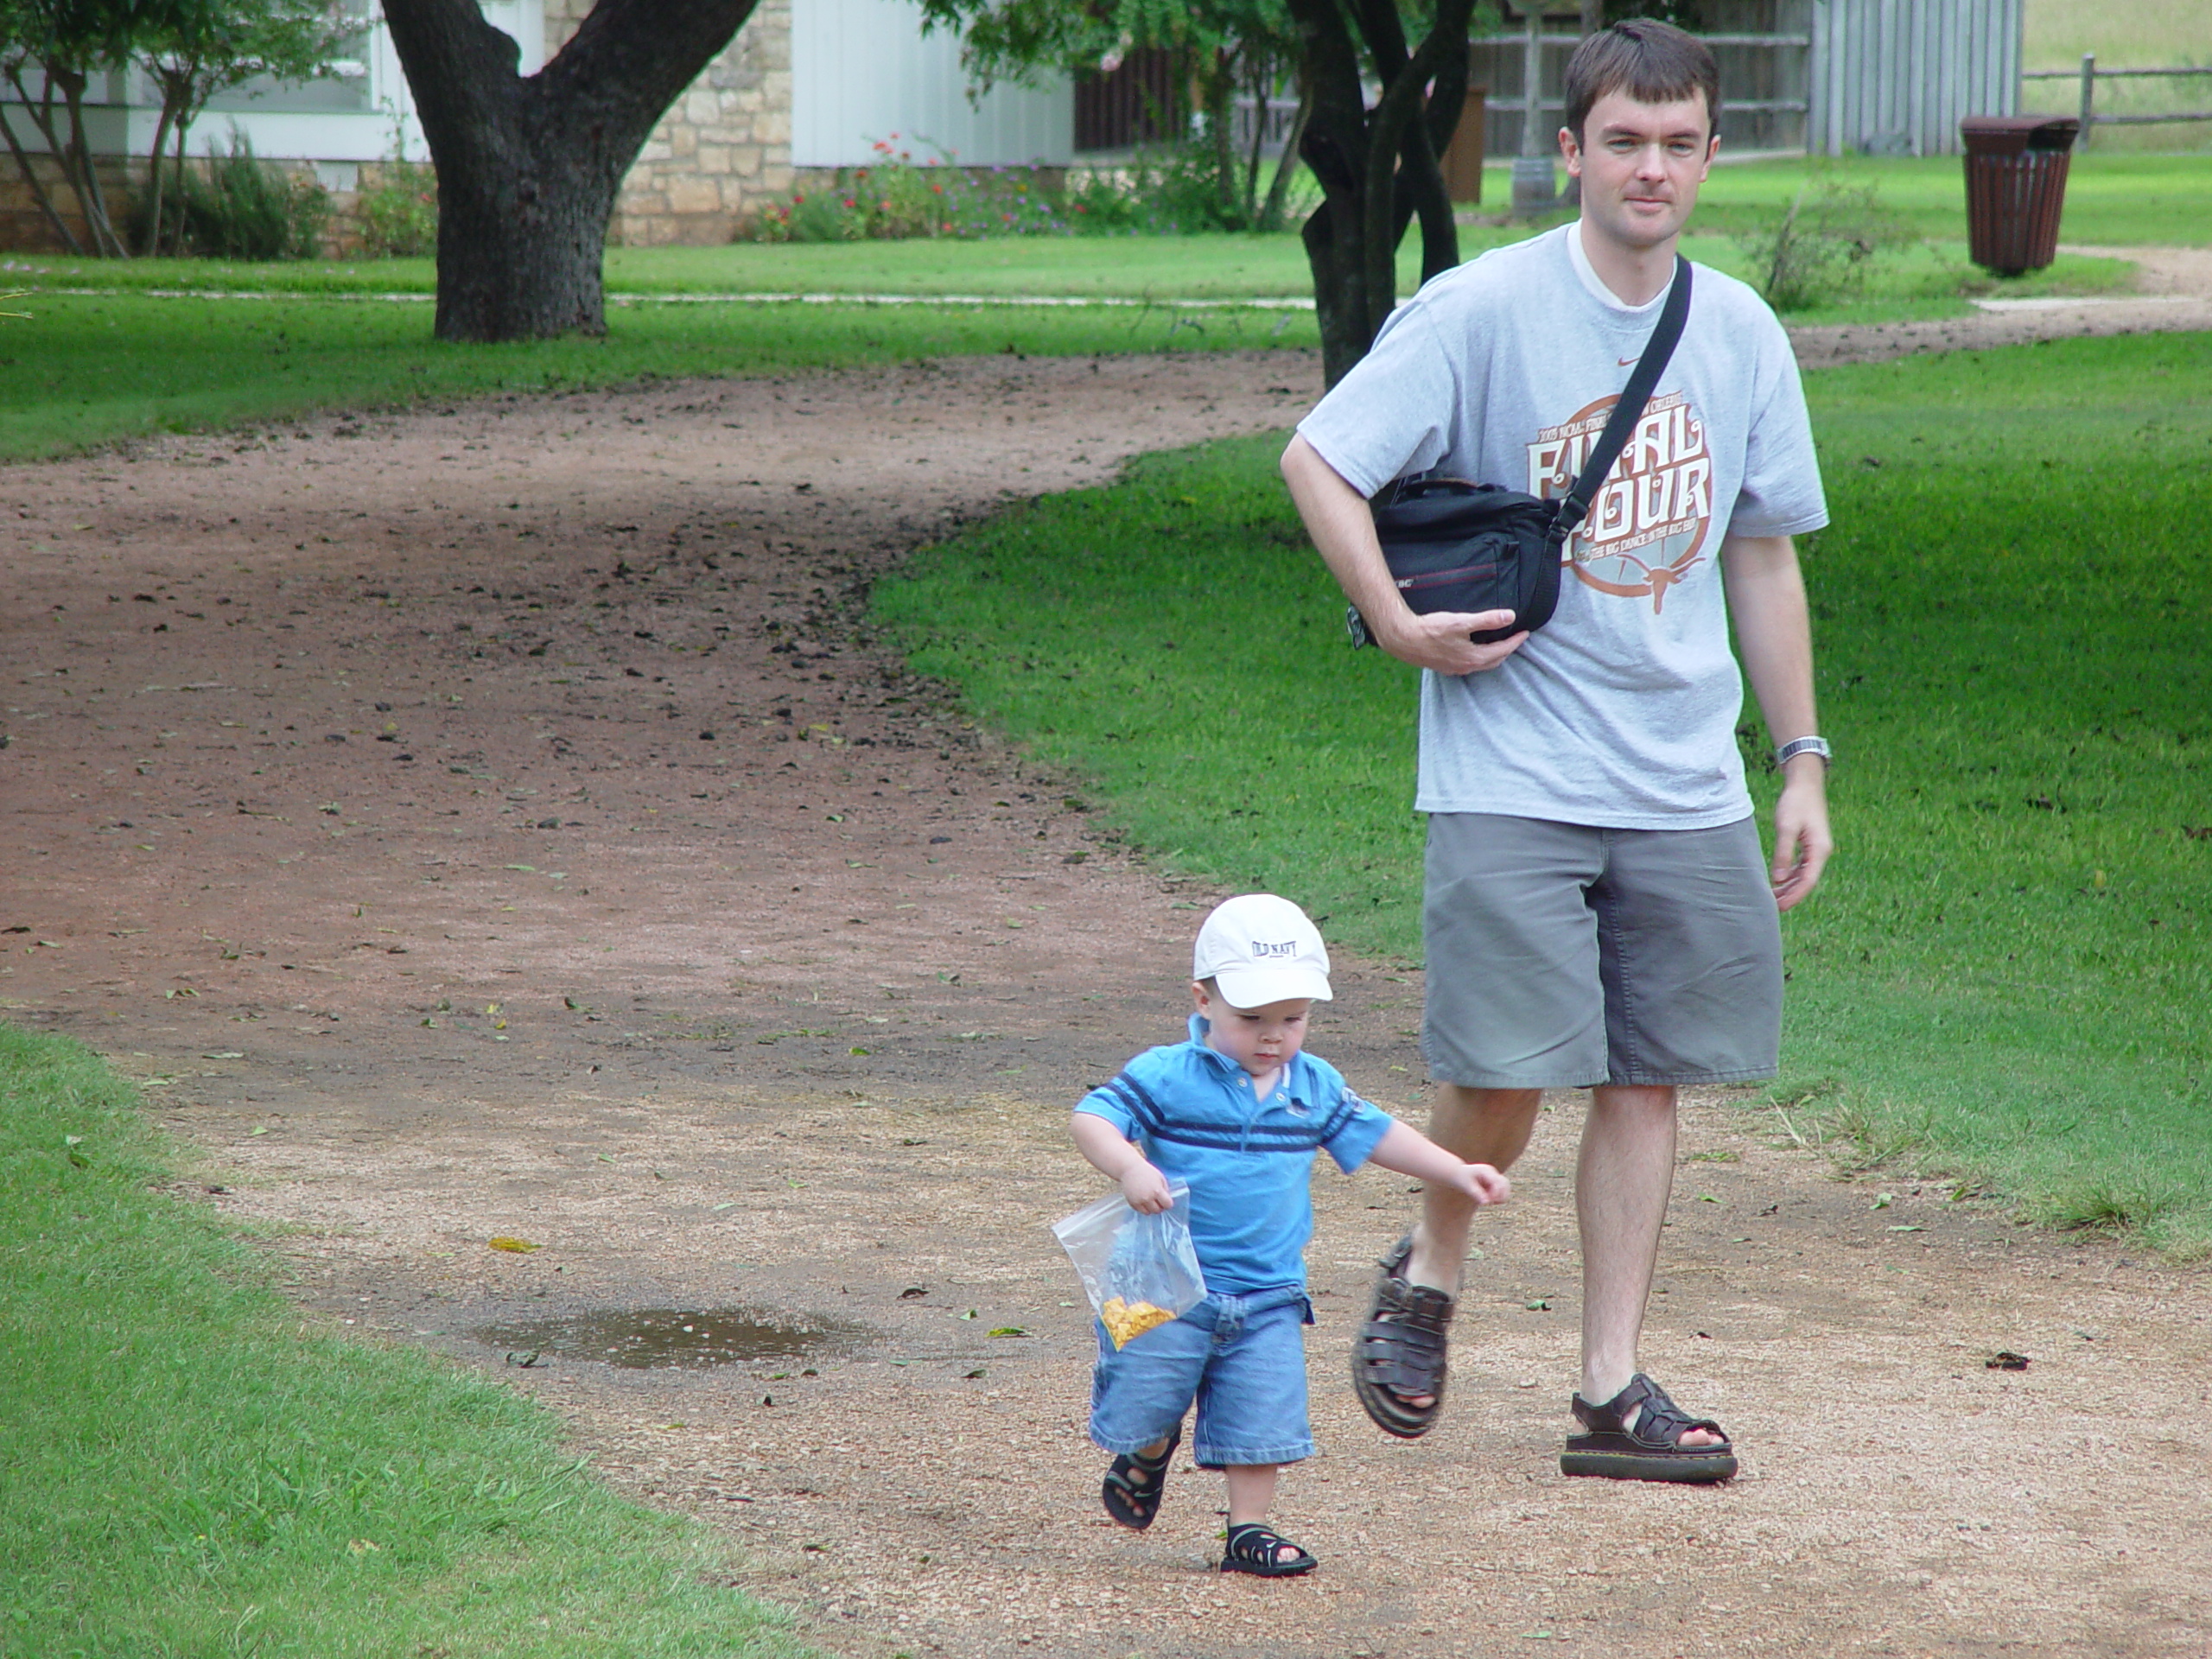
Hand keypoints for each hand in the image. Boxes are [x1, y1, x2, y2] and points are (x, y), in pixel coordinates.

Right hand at [1119, 1160, 1172, 1213]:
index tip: (1165, 1200)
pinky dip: (1142, 1207)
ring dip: (1151, 1208)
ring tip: (1149, 1200)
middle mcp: (1148, 1197)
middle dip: (1159, 1206)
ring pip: (1148, 1213)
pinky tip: (1142, 1199)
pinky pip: (1140, 1211)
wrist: (1130, 1169)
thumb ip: (1166, 1190)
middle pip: (1158, 1210)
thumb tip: (1167, 1201)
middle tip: (1157, 1200)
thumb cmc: (1147, 1172)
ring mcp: (1139, 1201)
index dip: (1167, 1203)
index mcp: (1157, 1191)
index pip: (1168, 1205)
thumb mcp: (1160, 1178)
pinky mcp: (1132, 1202)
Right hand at [1373, 607, 1528, 676]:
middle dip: (1506, 650)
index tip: (1525, 632)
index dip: (1515, 641)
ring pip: (1481, 664)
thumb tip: (1510, 616)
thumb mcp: (1462, 621)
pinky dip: (1478, 657)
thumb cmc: (1430, 630)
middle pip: (1494, 660)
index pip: (1502, 650)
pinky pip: (1468, 664)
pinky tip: (1473, 650)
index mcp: (1474, 657)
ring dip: (1492, 655)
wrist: (1403, 639)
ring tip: (1498, 644)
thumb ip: (1487, 619)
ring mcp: (1454, 669)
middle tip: (1515, 639)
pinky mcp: (1444, 666)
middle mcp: (1466, 667)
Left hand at [1449, 1161, 1510, 1205]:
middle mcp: (1493, 1173)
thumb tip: (1485, 1202)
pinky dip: (1498, 1197)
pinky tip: (1490, 1200)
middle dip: (1501, 1195)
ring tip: (1492, 1202)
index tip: (1488, 1202)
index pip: (1498, 1182)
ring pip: (1506, 1188)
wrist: (1457, 1173)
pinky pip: (1501, 1191)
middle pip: (1505, 1184)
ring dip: (1501, 1197)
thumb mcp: (1466, 1186)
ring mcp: (1494, 1177)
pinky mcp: (1493, 1183)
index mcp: (1486, 1171)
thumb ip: (1476, 1193)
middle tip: (1492, 1203)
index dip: (1496, 1194)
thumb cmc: (1461, 1179)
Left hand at [1771, 761, 1832, 911]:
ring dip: (1789, 887)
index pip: (1808, 880)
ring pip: (1802, 875)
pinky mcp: (1809, 845)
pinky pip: (1800, 866)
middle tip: (1772, 909)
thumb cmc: (1795, 803)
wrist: (1804, 783)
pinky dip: (1789, 876)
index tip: (1780, 907)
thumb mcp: (1786, 827)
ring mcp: (1815, 849)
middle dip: (1790, 895)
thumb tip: (1778, 879)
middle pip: (1806, 881)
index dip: (1795, 896)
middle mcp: (1820, 852)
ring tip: (1772, 898)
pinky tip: (1777, 882)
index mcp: (1819, 849)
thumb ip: (1783, 853)